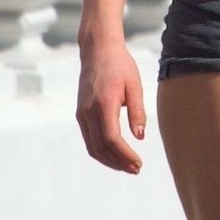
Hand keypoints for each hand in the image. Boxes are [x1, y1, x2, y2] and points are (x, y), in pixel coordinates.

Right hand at [75, 36, 147, 173]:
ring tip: (127, 166)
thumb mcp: (135, 86)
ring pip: (92, 147)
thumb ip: (137, 112)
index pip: (111, 139)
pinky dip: (101, 151)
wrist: (97, 50)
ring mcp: (82, 113)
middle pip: (100, 148)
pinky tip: (115, 153)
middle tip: (136, 169)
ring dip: (109, 160)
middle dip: (118, 163)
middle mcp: (88, 111)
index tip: (138, 163)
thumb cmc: (119, 65)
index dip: (125, 155)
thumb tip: (139, 136)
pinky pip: (89, 138)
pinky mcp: (80, 113)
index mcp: (104, 103)